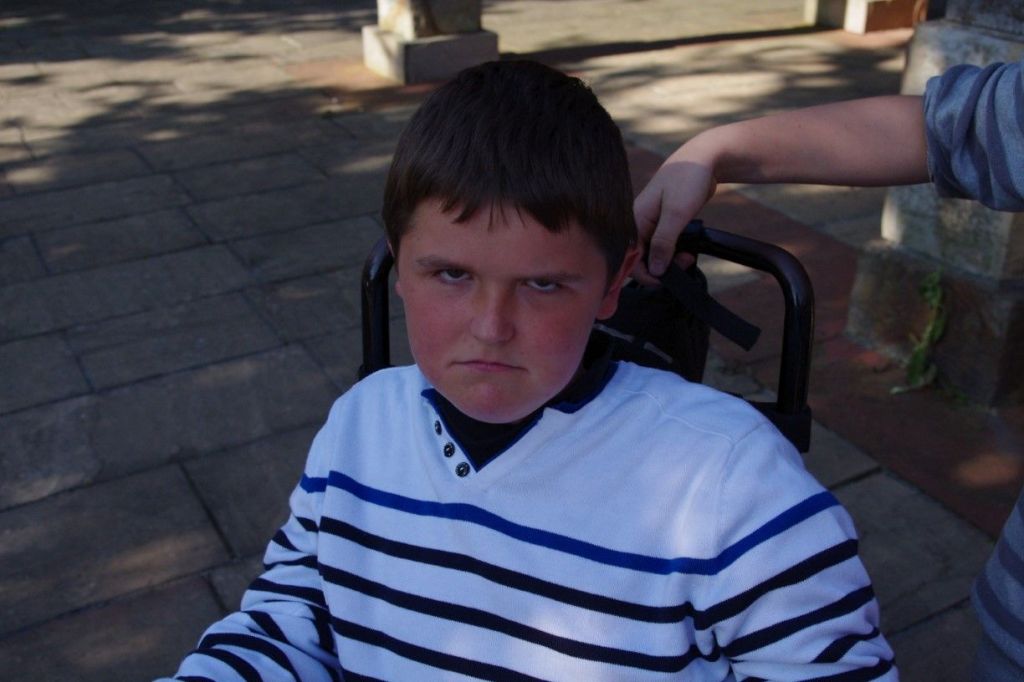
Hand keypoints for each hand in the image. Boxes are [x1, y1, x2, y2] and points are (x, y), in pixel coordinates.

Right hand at [632, 153, 716, 283]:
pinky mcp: (663, 223)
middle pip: (641, 259)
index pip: (629, 258)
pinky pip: (663, 245)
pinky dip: (674, 252)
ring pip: (653, 253)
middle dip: (661, 267)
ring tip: (688, 256)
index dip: (646, 273)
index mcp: (634, 220)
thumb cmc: (687, 180)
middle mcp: (638, 224)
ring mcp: (650, 224)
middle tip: (685, 263)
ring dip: (670, 260)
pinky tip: (687, 250)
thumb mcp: (676, 214)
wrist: (705, 158)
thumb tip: (655, 271)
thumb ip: (663, 243)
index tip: (667, 278)